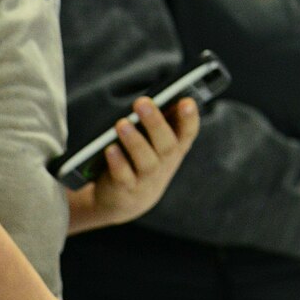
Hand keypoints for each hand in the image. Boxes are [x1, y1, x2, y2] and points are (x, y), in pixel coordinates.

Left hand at [76, 97, 199, 228]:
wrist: (127, 200)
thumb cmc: (143, 160)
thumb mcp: (155, 144)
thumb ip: (158, 124)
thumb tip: (152, 99)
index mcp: (176, 148)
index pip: (188, 133)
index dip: (190, 118)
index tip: (186, 101)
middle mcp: (165, 164)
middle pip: (166, 145)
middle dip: (155, 123)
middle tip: (142, 102)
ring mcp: (147, 179)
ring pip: (145, 161)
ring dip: (134, 141)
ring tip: (122, 123)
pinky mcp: (126, 189)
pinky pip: (123, 176)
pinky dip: (118, 162)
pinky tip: (110, 149)